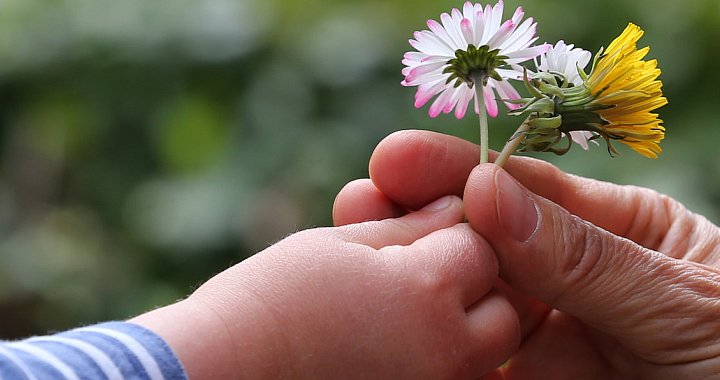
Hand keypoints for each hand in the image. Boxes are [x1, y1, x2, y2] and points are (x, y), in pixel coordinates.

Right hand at [132, 195, 518, 378]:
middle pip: (500, 310)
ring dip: (461, 331)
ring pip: (484, 354)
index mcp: (428, 291)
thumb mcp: (339, 245)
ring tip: (404, 319)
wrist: (218, 370)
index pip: (479, 248)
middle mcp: (446, 351)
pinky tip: (397, 346)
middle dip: (470, 288)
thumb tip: (453, 210)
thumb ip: (407, 228)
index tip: (416, 236)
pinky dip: (439, 364)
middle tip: (416, 281)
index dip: (450, 236)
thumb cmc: (267, 299)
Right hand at [334, 130, 719, 378]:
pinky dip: (452, 365)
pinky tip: (409, 346)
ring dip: (426, 297)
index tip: (398, 163)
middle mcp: (589, 291)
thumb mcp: (691, 304)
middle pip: (493, 254)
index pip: (533, 196)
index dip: (465, 176)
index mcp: (631, 236)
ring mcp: (570, 353)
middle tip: (361, 211)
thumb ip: (587, 259)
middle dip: (428, 231)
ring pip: (482, 319)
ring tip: (365, 270)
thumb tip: (491, 192)